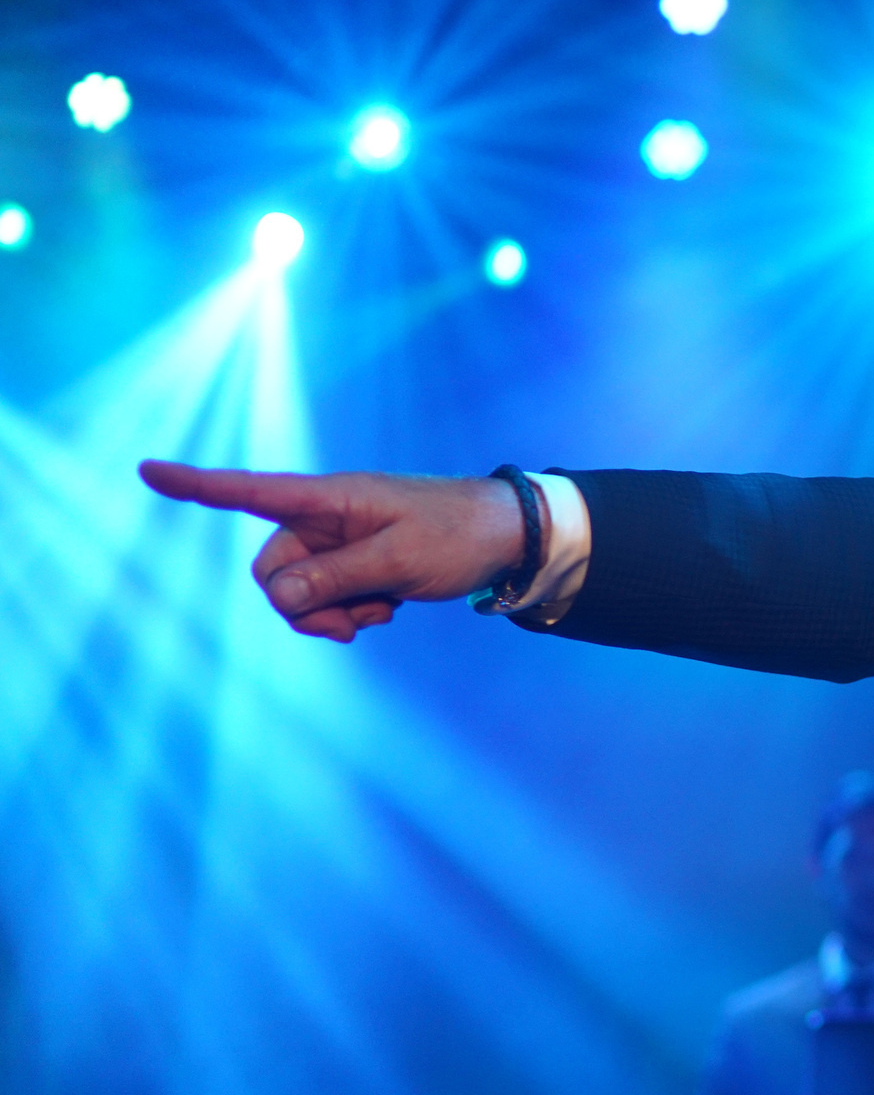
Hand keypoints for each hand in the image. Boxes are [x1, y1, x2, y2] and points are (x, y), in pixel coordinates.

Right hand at [139, 461, 531, 641]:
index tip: (146, 470)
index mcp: (329, 498)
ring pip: (298, 592)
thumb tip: (278, 592)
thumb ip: (336, 577)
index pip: (250, 491)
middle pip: (272, 569)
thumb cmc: (459, 535)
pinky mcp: (354, 564)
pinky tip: (390, 608)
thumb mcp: (400, 561)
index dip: (196, 486)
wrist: (507, 539)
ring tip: (384, 609)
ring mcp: (338, 542)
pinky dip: (352, 611)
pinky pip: (327, 598)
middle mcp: (324, 517)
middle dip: (303, 604)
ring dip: (334, 612)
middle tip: (356, 624)